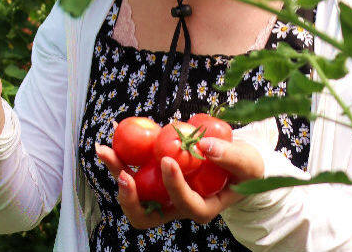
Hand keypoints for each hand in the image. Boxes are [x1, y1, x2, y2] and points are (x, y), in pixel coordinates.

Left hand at [96, 126, 263, 229]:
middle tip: (124, 176)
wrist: (236, 164)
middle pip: (146, 215)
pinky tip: (113, 136)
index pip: (184, 204)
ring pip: (133, 194)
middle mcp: (177, 206)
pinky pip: (133, 171)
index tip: (167, 159)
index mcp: (202, 208)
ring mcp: (162, 194)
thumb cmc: (244, 168)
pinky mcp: (154, 177)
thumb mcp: (247, 162)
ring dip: (117, 172)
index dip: (173, 186)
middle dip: (130, 198)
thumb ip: (230, 156)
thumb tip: (206, 146)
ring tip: (104, 149)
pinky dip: (121, 156)